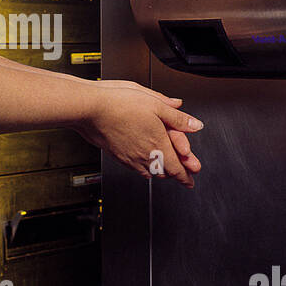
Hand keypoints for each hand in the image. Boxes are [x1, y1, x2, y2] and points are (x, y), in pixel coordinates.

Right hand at [77, 79, 201, 187]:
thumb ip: (178, 117)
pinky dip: (145, 168)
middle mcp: (144, 156)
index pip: (177, 168)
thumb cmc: (119, 104)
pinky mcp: (118, 156)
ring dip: (160, 171)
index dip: (186, 176)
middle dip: (175, 174)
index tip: (190, 181)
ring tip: (166, 169)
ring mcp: (129, 158)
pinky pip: (136, 168)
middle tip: (184, 175)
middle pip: (164, 172)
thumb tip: (195, 124)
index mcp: (157, 144)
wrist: (91, 109)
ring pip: (150, 172)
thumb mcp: (156, 105)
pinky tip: (144, 162)